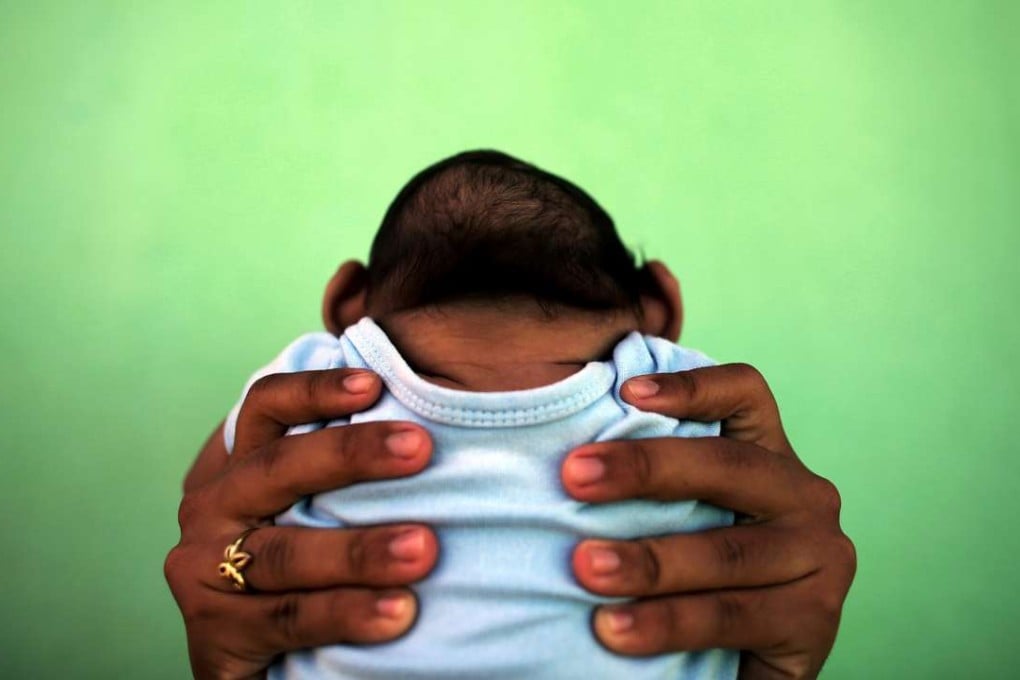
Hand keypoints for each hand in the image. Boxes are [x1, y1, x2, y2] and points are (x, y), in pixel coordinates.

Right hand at [165, 369, 438, 679]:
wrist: (258, 661)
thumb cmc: (306, 569)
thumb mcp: (312, 511)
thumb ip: (347, 475)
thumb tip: (431, 427)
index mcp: (239, 468)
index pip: (266, 409)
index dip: (314, 390)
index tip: (374, 384)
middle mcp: (213, 509)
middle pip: (278, 469)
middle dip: (350, 455)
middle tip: (420, 449)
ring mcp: (204, 570)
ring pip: (287, 552)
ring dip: (359, 550)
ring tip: (423, 549)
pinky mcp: (215, 633)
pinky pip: (289, 619)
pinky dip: (346, 614)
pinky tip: (398, 613)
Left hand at [562, 364, 855, 679]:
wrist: (740, 664)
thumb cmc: (695, 576)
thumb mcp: (683, 517)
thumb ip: (655, 486)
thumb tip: (568, 460)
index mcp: (768, 456)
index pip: (744, 395)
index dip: (691, 386)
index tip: (626, 392)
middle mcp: (804, 496)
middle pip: (727, 465)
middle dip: (644, 468)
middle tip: (573, 477)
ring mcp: (819, 557)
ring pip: (725, 550)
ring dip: (648, 560)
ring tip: (586, 568)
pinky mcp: (814, 620)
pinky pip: (730, 615)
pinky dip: (667, 622)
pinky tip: (617, 628)